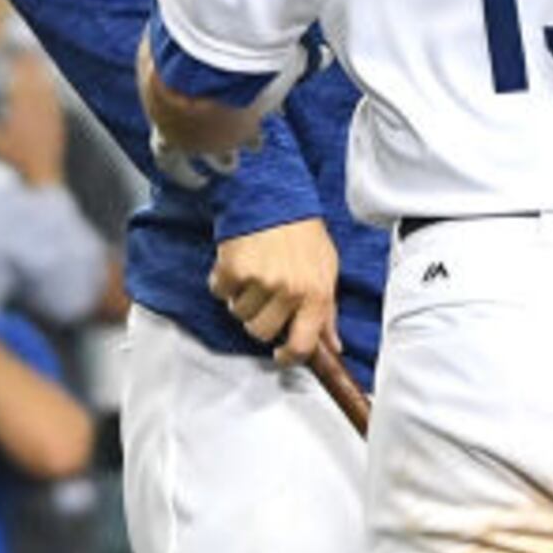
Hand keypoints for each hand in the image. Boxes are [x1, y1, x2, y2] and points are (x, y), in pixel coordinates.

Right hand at [211, 217, 339, 366]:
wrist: (274, 196)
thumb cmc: (303, 234)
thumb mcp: (326, 271)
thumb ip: (327, 311)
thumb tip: (333, 345)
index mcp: (316, 294)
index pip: (302, 345)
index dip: (289, 356)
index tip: (281, 354)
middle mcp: (290, 291)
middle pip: (262, 333)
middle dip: (260, 319)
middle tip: (265, 297)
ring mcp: (261, 281)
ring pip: (239, 314)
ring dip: (242, 299)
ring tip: (254, 274)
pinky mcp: (234, 268)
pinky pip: (220, 292)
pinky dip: (223, 281)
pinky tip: (237, 263)